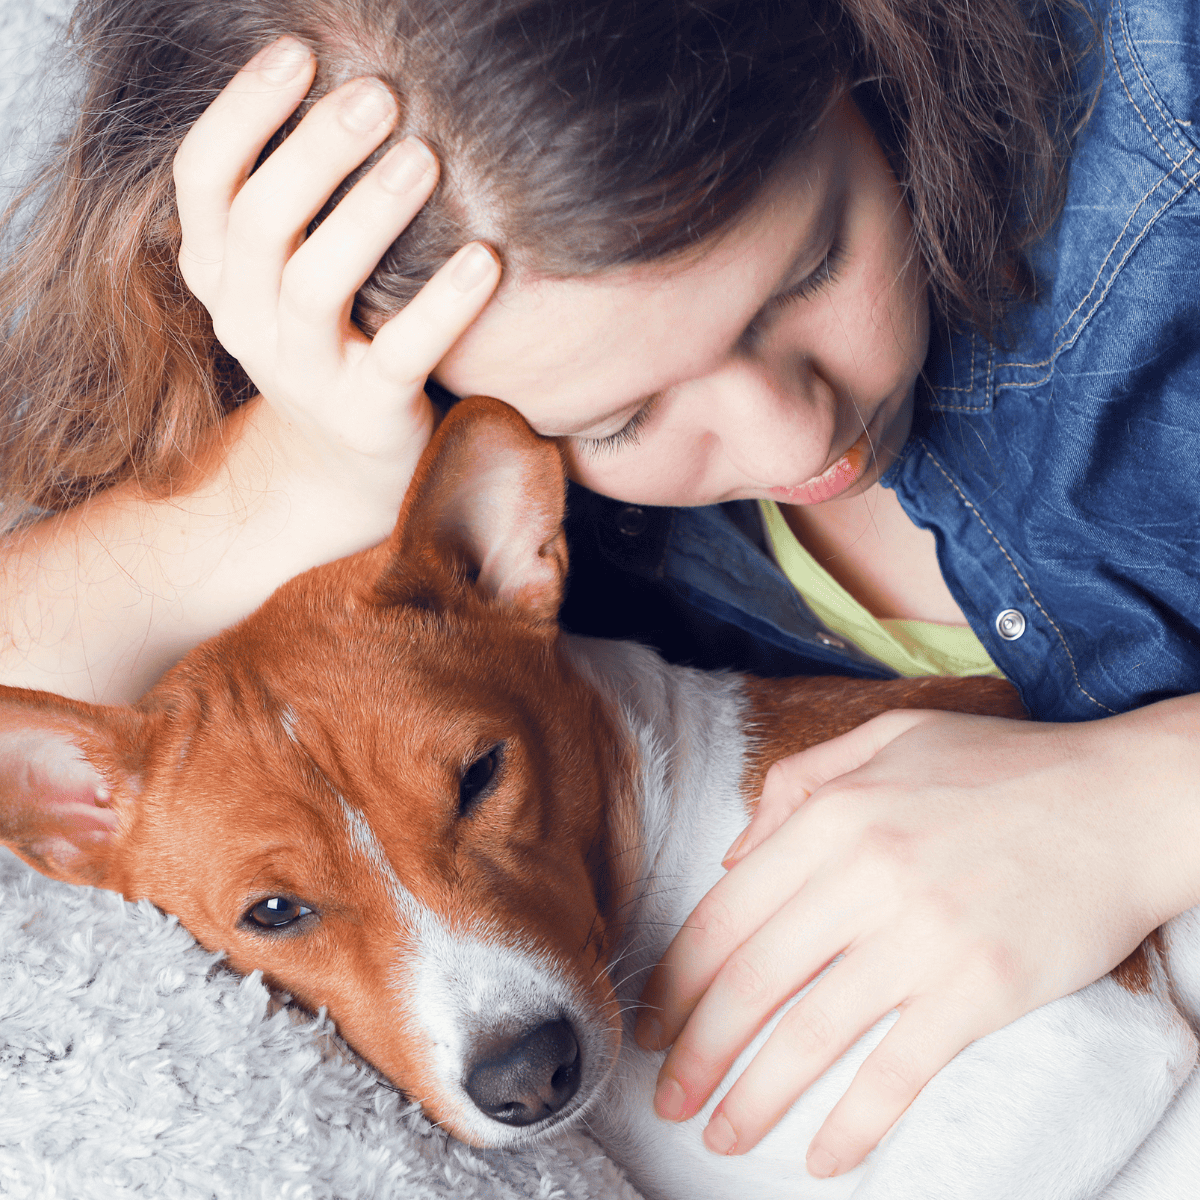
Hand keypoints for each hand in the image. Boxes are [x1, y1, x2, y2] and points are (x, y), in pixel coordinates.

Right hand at [172, 38, 500, 529]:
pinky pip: (400, 356)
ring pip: (315, 287)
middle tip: (378, 96)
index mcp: (218, 273)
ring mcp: (303, 374)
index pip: (204, 179)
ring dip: (369, 216)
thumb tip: (336, 86)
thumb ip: (290, 201)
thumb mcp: (282, 274)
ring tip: (424, 158)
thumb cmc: (326, 342)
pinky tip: (486, 259)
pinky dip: (442, 307)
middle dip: (315, 152)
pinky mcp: (367, 414)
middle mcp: (246, 321)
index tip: (300, 52)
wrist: (340, 468)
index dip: (243, 111)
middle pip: (260, 223)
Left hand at [634, 701, 1199, 1178]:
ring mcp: (924, 936)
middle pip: (752, 982)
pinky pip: (899, 1072)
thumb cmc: (1001, 767)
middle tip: (669, 1099)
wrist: (1124, 801)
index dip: (678, 979)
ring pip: (810, 1035)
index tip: (654, 1023)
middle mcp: (866, 874)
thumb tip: (732, 859)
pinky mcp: (981, 989)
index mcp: (834, 815)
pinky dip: (855, 1123)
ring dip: (755, 1097)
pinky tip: (822, 1157)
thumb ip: (797, 784)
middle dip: (698, 1052)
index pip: (725, 914)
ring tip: (722, 1136)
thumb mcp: (886, 738)